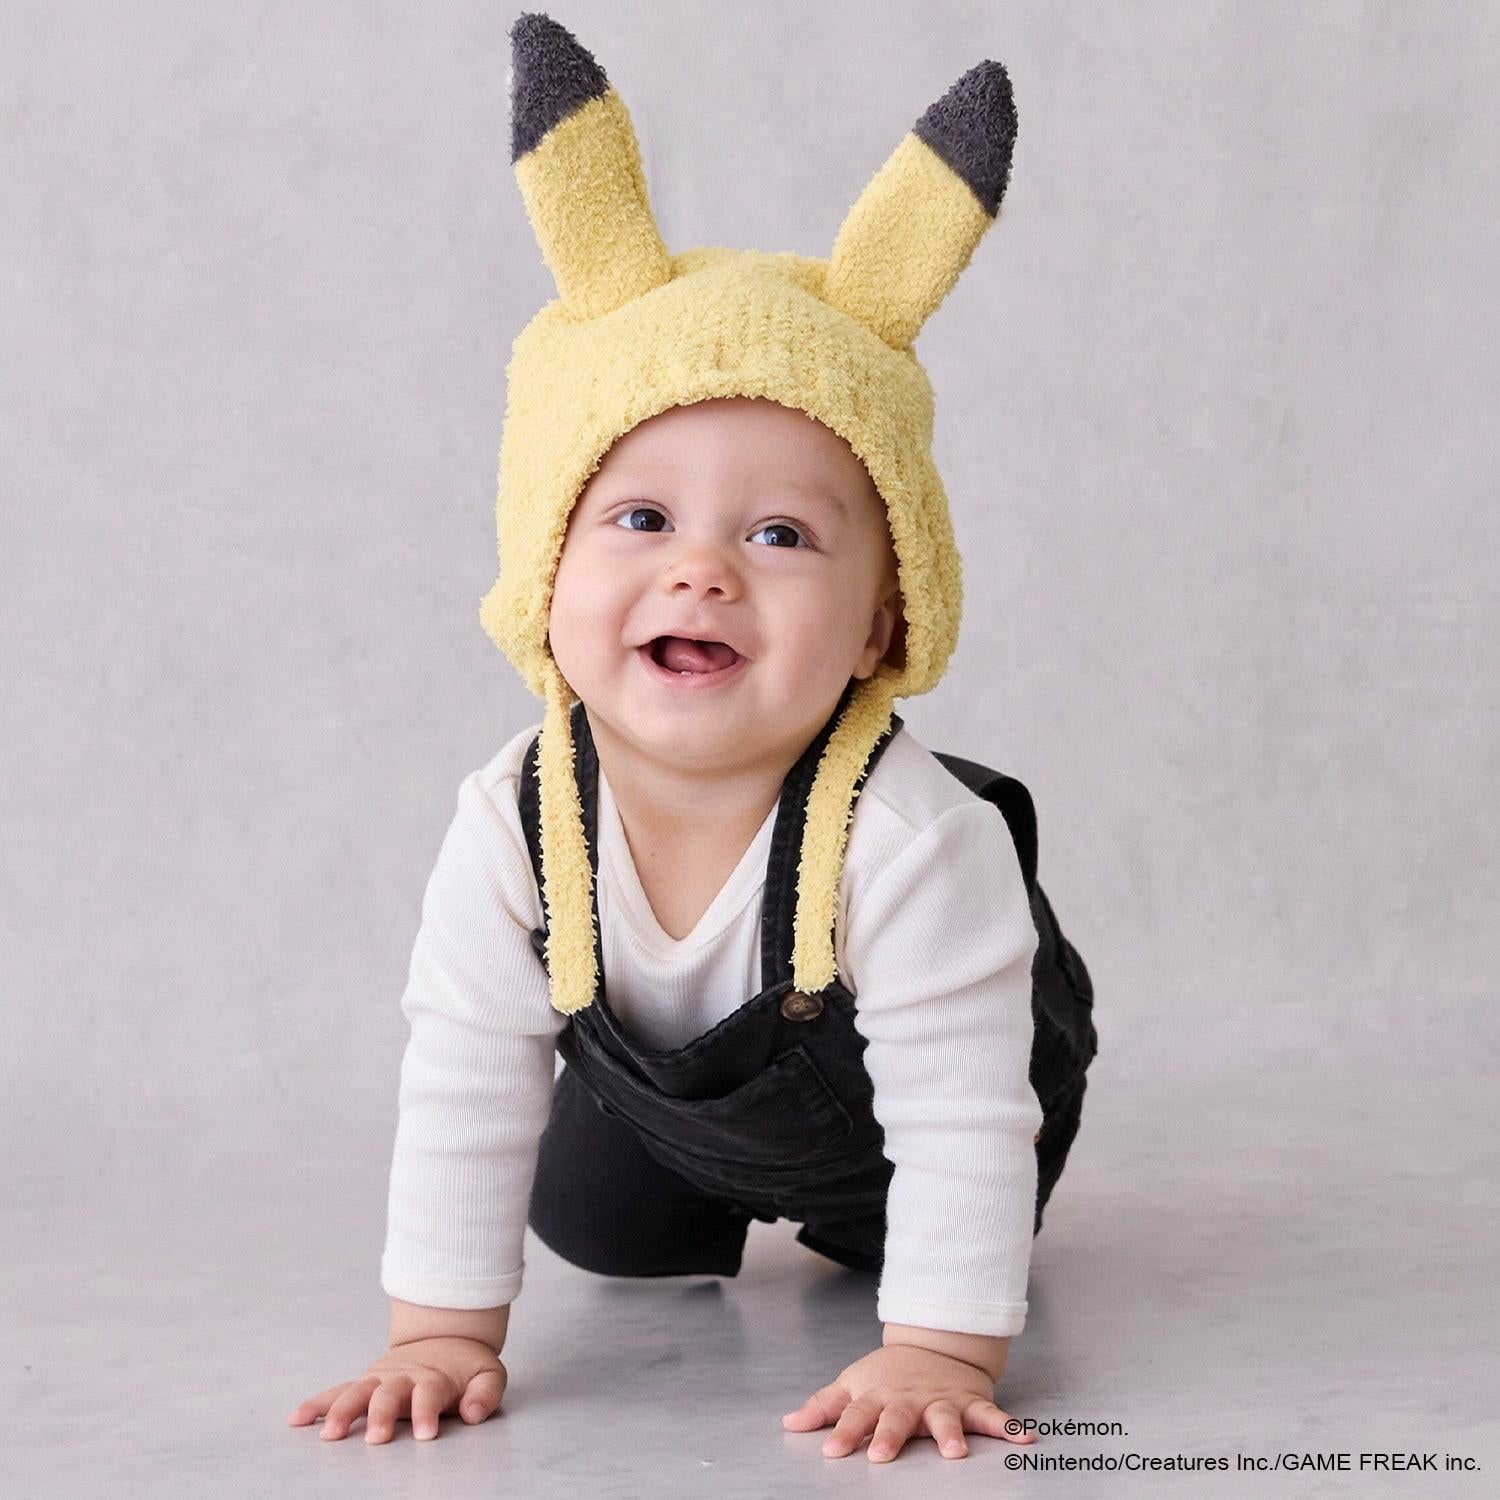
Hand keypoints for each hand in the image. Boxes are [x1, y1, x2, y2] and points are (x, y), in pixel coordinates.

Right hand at [287, 1336, 506, 1444]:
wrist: (444, 1337)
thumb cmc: (466, 1366)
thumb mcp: (488, 1373)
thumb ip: (485, 1393)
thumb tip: (473, 1413)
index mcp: (433, 1378)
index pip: (430, 1395)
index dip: (427, 1413)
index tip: (426, 1435)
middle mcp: (402, 1377)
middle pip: (388, 1394)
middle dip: (381, 1415)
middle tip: (376, 1438)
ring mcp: (380, 1379)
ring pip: (357, 1392)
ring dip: (342, 1411)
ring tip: (328, 1435)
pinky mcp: (365, 1382)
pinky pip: (337, 1391)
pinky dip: (317, 1403)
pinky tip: (297, 1418)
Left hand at [781, 1343, 1036, 1462]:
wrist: (934, 1346)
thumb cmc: (887, 1375)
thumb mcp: (853, 1384)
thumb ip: (824, 1406)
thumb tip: (789, 1424)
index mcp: (878, 1397)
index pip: (856, 1416)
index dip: (843, 1433)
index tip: (832, 1451)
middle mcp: (909, 1400)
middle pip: (897, 1418)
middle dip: (891, 1436)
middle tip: (882, 1455)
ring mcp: (941, 1400)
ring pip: (945, 1417)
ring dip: (950, 1433)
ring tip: (954, 1452)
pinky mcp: (970, 1402)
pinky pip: (991, 1415)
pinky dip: (1008, 1427)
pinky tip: (1025, 1439)